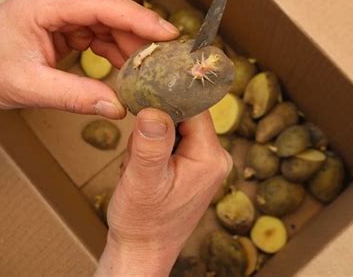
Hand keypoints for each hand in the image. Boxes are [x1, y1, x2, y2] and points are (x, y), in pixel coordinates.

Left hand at [0, 0, 177, 116]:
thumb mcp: (30, 88)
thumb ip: (75, 97)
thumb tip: (117, 107)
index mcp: (44, 3)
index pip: (102, 4)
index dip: (139, 19)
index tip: (168, 34)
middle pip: (111, 11)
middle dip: (140, 36)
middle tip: (166, 61)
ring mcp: (62, 6)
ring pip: (109, 21)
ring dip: (129, 45)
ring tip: (148, 70)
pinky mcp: (66, 19)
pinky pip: (100, 30)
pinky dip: (115, 49)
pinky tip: (127, 67)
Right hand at [95, 109, 231, 276]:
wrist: (142, 250)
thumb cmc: (143, 222)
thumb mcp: (142, 182)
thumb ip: (150, 145)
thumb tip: (153, 109)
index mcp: (211, 157)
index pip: (193, 108)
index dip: (165, 102)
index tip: (141, 108)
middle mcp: (214, 157)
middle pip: (182, 116)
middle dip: (154, 130)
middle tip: (138, 157)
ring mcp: (204, 163)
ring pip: (172, 128)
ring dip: (150, 142)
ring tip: (140, 170)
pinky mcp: (192, 168)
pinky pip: (170, 143)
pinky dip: (152, 152)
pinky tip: (144, 172)